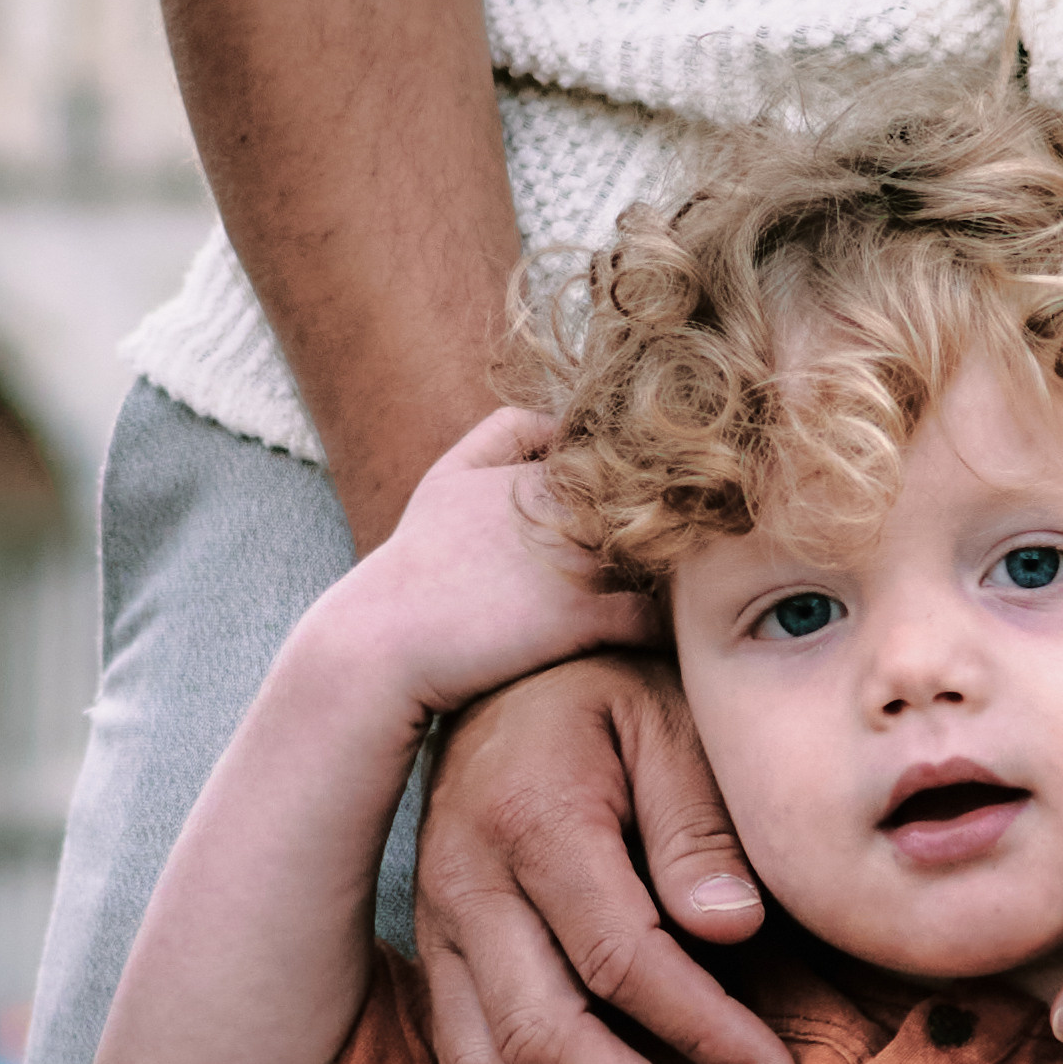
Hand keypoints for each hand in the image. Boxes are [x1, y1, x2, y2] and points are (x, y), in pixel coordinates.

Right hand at [336, 408, 659, 715]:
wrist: (382, 641)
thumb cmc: (416, 565)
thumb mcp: (446, 476)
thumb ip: (505, 435)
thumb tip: (562, 421)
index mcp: (537, 472)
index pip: (621, 464)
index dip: (638, 490)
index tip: (644, 513)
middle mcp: (562, 507)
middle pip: (650, 507)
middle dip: (667, 527)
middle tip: (681, 555)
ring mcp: (573, 560)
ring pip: (658, 558)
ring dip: (670, 577)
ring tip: (672, 599)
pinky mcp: (577, 617)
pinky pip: (648, 619)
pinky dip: (659, 630)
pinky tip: (651, 639)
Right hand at [413, 653, 795, 1063]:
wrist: (492, 667)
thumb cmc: (606, 695)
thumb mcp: (670, 722)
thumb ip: (701, 824)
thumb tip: (731, 933)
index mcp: (531, 818)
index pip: (621, 961)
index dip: (704, 1033)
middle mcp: (465, 885)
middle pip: (543, 1042)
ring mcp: (436, 931)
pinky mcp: (431, 962)